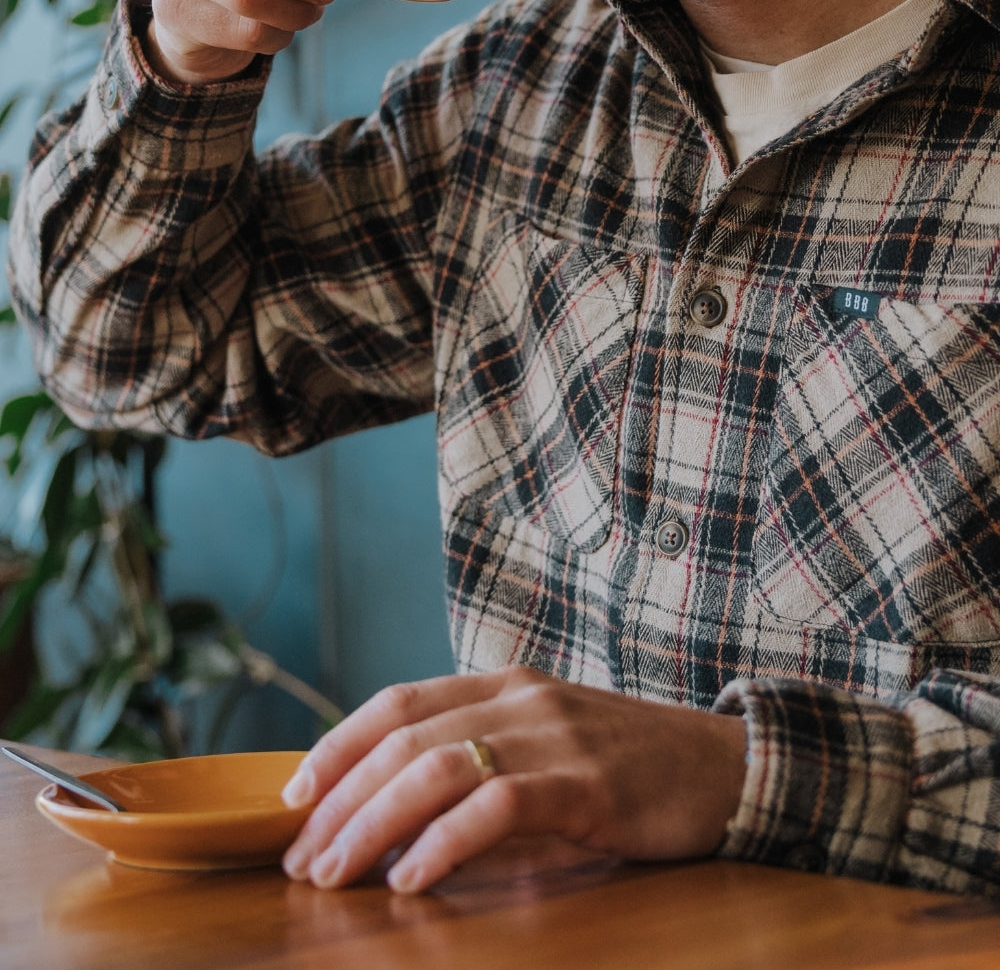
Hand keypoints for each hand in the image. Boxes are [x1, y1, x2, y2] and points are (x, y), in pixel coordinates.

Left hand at [281, 668, 746, 893]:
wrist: (727, 766)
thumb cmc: (628, 769)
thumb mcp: (546, 750)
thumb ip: (482, 766)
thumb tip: (393, 821)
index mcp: (503, 683)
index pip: (397, 701)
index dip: (337, 745)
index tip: (292, 799)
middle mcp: (520, 697)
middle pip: (403, 737)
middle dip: (340, 799)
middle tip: (302, 858)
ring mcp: (553, 734)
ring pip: (436, 767)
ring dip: (373, 823)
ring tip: (336, 875)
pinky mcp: (586, 781)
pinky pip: (497, 804)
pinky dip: (443, 842)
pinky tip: (411, 879)